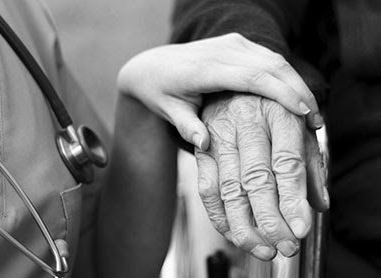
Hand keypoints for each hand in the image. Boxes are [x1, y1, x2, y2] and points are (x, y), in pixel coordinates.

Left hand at [118, 33, 322, 150]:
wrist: (152, 66)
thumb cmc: (160, 92)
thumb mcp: (168, 111)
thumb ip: (187, 127)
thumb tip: (205, 146)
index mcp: (205, 68)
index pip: (252, 77)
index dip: (281, 93)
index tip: (304, 113)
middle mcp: (222, 50)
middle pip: (271, 66)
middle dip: (298, 91)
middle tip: (317, 121)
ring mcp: (231, 43)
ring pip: (274, 59)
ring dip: (296, 83)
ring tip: (312, 113)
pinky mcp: (237, 43)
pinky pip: (268, 57)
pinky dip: (285, 76)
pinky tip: (296, 97)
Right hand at [195, 93, 328, 259]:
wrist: (230, 83)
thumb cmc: (269, 107)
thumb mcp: (298, 126)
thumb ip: (310, 164)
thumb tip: (319, 204)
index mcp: (279, 114)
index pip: (287, 162)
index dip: (293, 199)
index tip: (299, 228)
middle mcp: (247, 122)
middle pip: (256, 178)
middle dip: (270, 219)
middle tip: (283, 245)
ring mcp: (220, 135)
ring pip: (228, 188)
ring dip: (244, 225)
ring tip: (261, 248)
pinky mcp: (201, 149)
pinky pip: (206, 188)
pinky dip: (219, 216)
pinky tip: (234, 233)